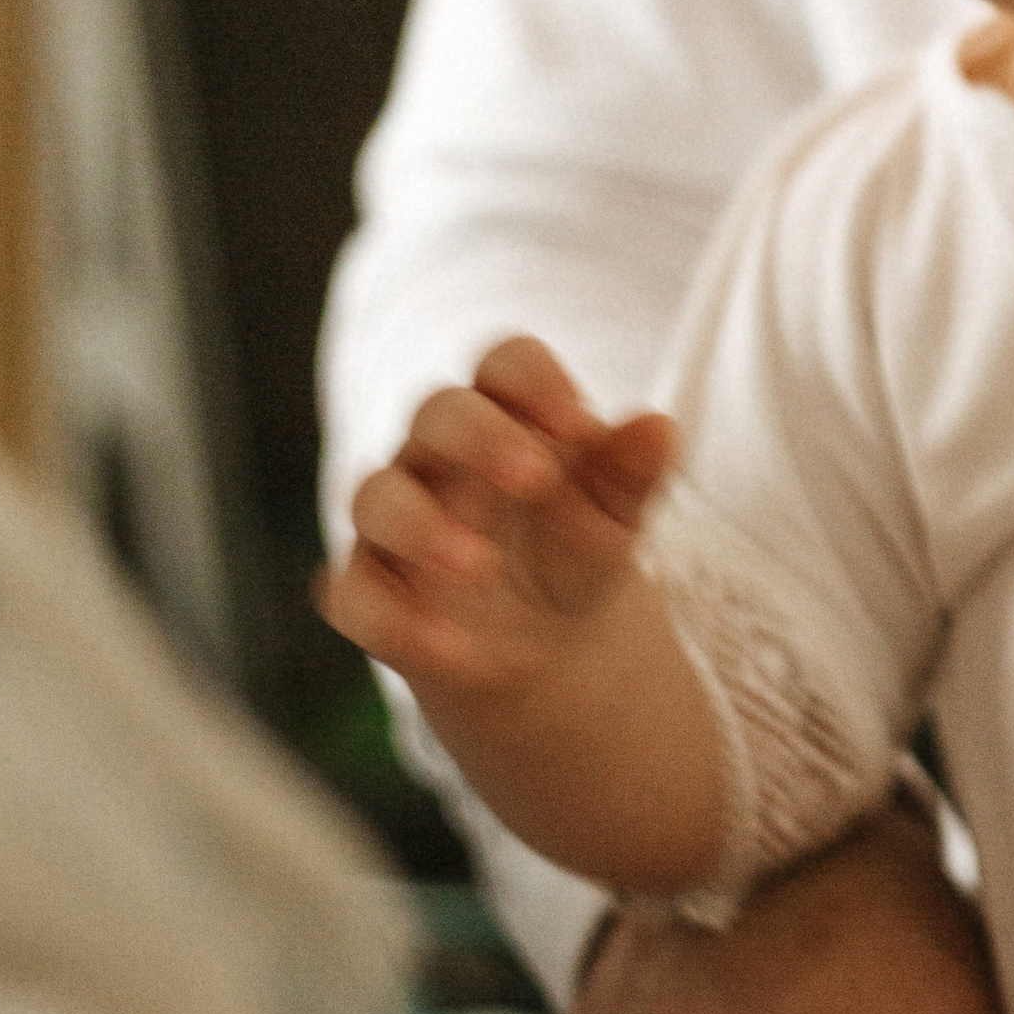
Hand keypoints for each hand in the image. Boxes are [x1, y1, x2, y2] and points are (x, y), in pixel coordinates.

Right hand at [320, 336, 678, 696]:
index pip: (505, 364)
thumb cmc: (576, 544)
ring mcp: (396, 520)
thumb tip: (659, 427)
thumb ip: (633, 471)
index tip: (580, 426)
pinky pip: (354, 595)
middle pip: (435, 412)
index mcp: (507, 416)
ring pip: (376, 498)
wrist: (545, 638)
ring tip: (483, 568)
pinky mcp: (370, 589)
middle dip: (480, 437)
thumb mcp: (615, 513)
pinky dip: (396, 621)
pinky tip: (455, 649)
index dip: (535, 382)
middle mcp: (439, 455)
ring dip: (423, 527)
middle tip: (537, 479)